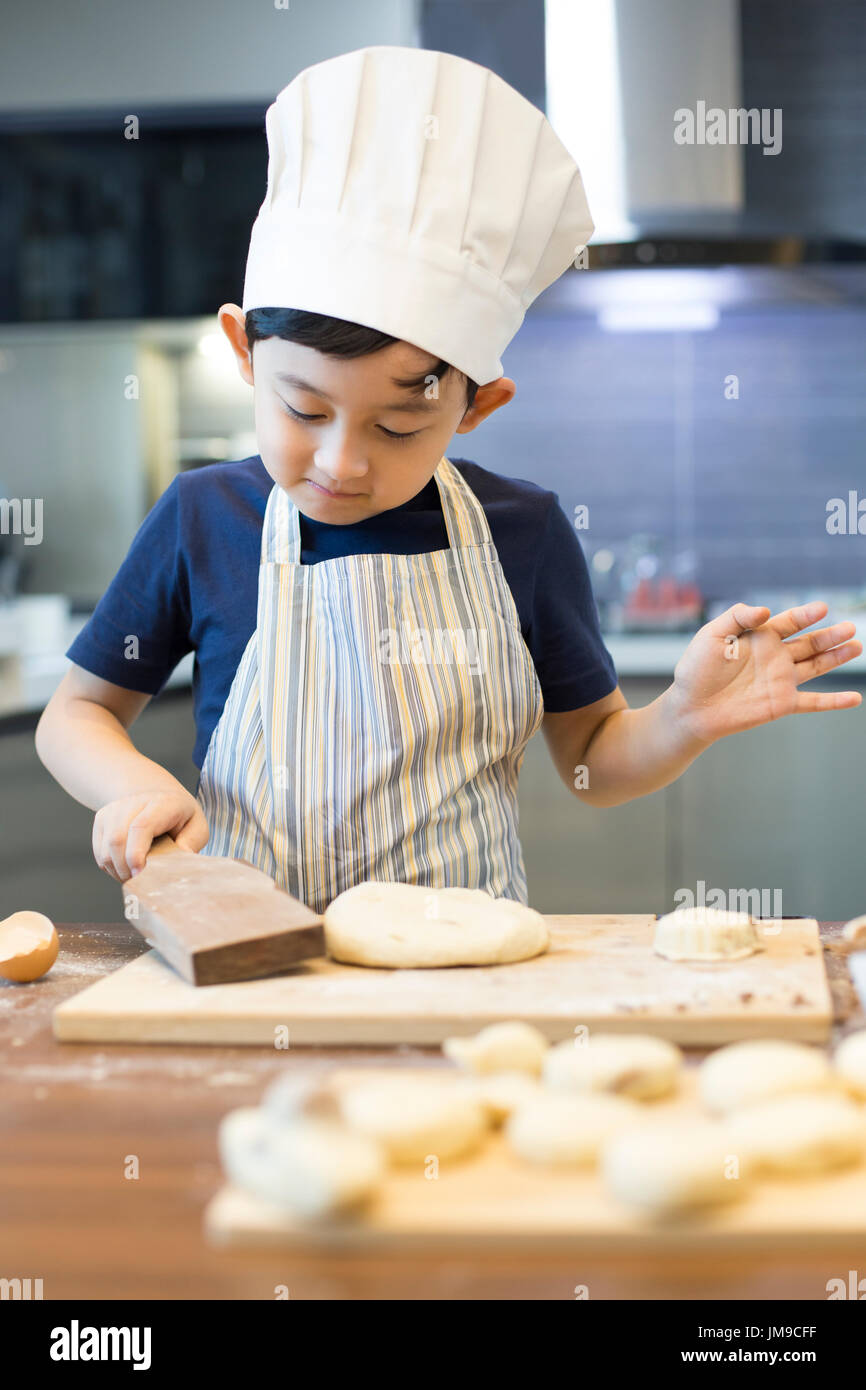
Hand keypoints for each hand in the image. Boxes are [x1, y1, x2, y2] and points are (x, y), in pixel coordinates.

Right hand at [92, 790, 209, 881]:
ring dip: (118, 872)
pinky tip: (127, 868)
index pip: (141, 827)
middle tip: (141, 883)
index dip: (136, 853)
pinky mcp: (102, 819)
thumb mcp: (196, 825)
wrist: (156, 796)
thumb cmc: (179, 817)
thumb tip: (182, 856)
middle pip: (117, 840)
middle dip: (126, 869)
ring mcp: (114, 810)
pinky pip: (100, 854)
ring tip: (136, 877)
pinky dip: (111, 868)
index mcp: (162, 803)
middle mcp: (133, 802)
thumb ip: (192, 841)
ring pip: (105, 850)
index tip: (140, 874)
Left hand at [668, 600, 861, 744]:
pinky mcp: (782, 704)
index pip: (790, 621)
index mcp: (761, 637)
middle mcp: (775, 657)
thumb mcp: (711, 634)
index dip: (806, 614)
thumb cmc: (697, 669)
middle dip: (831, 635)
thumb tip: (766, 610)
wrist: (691, 707)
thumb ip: (737, 617)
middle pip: (810, 642)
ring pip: (816, 666)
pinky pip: (813, 702)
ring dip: (837, 657)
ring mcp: (781, 680)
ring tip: (857, 646)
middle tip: (850, 627)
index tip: (821, 608)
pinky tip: (855, 699)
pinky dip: (834, 701)